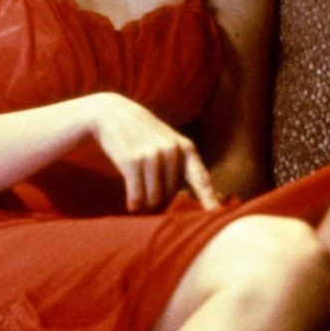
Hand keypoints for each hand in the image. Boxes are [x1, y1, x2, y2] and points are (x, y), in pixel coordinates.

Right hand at [87, 92, 220, 212]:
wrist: (111, 113)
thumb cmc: (144, 134)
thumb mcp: (169, 142)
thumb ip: (186, 166)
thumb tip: (213, 196)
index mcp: (186, 148)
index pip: (201, 179)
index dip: (210, 200)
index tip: (218, 216)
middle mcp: (172, 151)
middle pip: (172, 196)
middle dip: (161, 198)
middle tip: (148, 185)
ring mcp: (152, 155)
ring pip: (155, 199)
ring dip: (146, 203)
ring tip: (139, 191)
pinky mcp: (132, 161)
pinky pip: (138, 196)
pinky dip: (134, 204)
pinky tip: (131, 204)